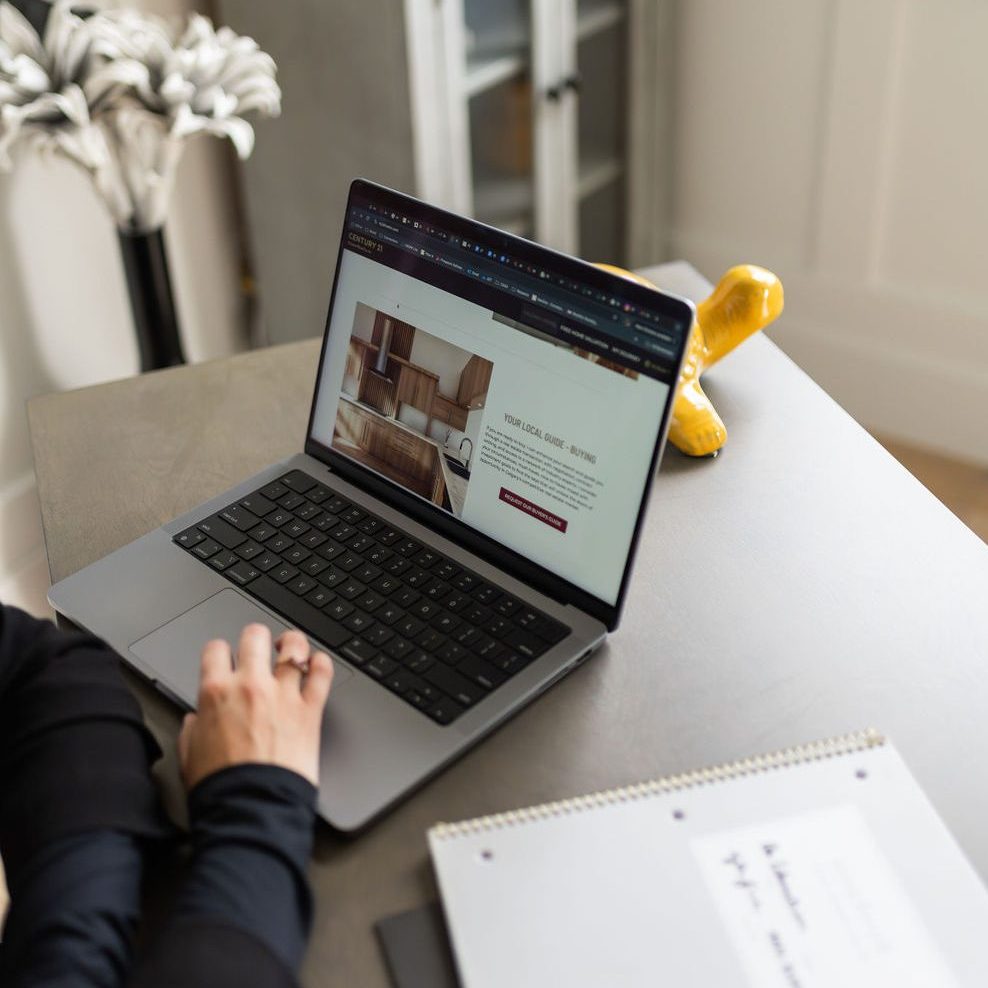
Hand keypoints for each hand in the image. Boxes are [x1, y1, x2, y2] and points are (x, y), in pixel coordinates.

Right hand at [178, 623, 333, 789]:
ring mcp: (283, 694)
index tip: (226, 658)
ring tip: (292, 650)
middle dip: (256, 638)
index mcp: (216, 693)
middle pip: (255, 636)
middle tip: (260, 648)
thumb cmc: (220, 787)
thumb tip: (195, 720)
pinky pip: (322, 673)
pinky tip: (318, 664)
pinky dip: (322, 663)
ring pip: (293, 646)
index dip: (221, 652)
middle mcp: (250, 685)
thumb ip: (192, 729)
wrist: (251, 808)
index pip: (216, 649)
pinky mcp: (310, 710)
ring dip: (292, 644)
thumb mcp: (189, 755)